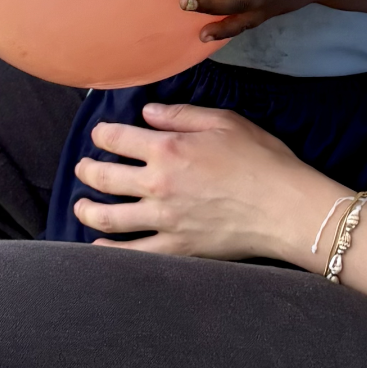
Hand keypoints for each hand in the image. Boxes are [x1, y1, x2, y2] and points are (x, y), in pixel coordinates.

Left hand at [72, 102, 339, 257]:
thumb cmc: (261, 158)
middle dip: (88, 170)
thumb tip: (147, 113)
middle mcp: (158, 185)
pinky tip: (98, 245)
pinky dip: (109, 250)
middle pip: (105, 178)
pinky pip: (132, 254)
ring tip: (81, 205)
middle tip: (83, 168)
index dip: (102, 134)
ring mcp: (164, 220)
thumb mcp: (224, 121)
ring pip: (109, 216)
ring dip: (87, 209)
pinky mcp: (176, 248)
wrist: (285, 207)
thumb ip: (181, 115)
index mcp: (168, 149)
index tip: (99, 134)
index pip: (118, 139)